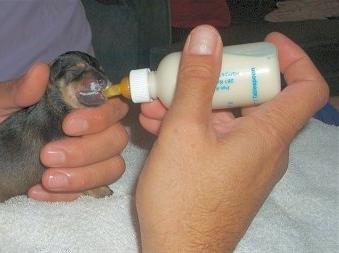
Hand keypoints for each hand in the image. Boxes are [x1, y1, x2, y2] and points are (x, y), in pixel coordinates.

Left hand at [29, 97, 128, 200]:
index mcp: (83, 103)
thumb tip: (40, 71)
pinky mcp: (85, 181)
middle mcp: (96, 129)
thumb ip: (19, 88)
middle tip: (47, 155)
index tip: (68, 125)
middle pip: (117, 139)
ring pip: (113, 167)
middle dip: (86, 151)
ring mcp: (94, 157)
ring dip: (83, 177)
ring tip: (46, 179)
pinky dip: (67, 194)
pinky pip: (92, 192)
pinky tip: (37, 191)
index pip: (113, 105)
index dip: (100, 117)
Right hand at [135, 25, 327, 251]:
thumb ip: (196, 81)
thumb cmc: (184, 197)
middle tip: (183, 74)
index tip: (262, 44)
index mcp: (268, 135)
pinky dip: (193, 127)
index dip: (291, 58)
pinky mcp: (227, 176)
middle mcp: (265, 149)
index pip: (306, 87)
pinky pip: (216, 140)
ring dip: (194, 104)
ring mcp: (245, 164)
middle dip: (216, 80)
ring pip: (227, 119)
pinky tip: (156, 125)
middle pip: (254, 99)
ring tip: (154, 102)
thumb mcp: (184, 132)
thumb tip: (207, 37)